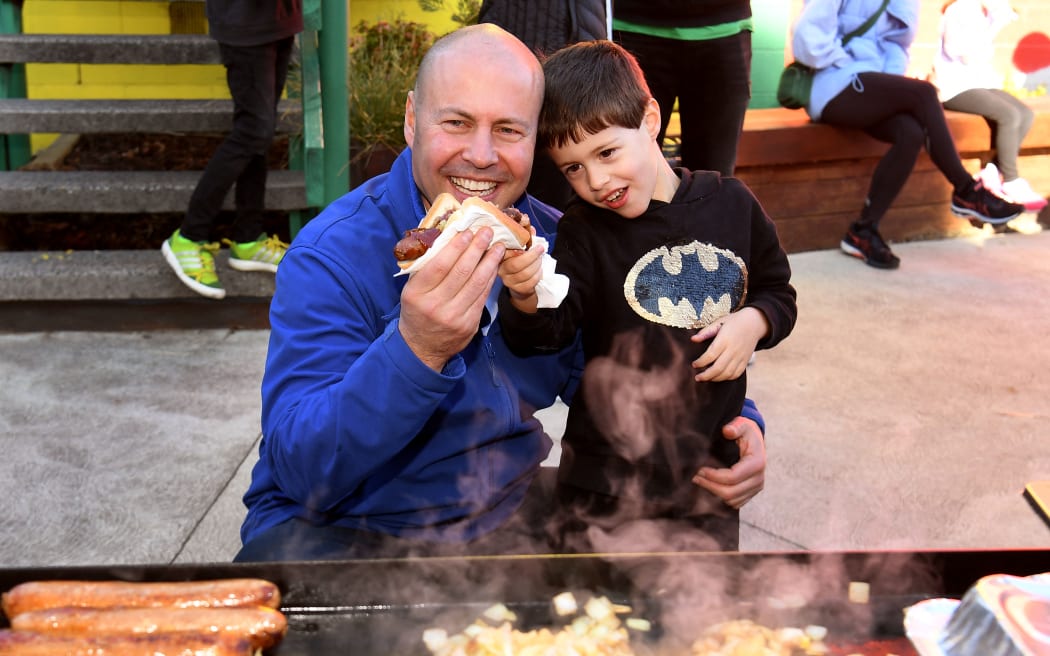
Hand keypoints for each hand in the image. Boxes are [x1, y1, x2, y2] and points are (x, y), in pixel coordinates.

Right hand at [399, 226, 504, 370]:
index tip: (468, 232)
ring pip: (476, 284)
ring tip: (497, 247)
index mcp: (417, 294)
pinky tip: (494, 266)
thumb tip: (447, 238)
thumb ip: (426, 267)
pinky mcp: (469, 325)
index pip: (439, 266)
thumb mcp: (412, 290)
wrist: (421, 347)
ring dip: (490, 262)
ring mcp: (454, 317)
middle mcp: (435, 306)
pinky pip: (482, 297)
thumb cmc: (416, 311)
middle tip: (487, 232)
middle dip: (477, 249)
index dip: (456, 247)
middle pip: (461, 272)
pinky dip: (490, 279)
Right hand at [498, 234, 542, 312]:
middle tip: (540, 249)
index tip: (527, 245)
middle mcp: (500, 269)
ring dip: (536, 265)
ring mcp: (508, 281)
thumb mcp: (522, 248)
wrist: (522, 284)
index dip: (515, 248)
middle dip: (532, 256)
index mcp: (499, 256)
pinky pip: (530, 282)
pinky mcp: (517, 289)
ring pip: (524, 273)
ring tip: (540, 260)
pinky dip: (538, 274)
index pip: (502, 251)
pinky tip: (539, 270)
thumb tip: (531, 228)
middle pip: (515, 264)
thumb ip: (526, 238)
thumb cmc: (521, 261)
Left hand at [691, 307, 767, 381]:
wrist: (754, 323)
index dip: (701, 362)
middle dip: (706, 375)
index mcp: (725, 339)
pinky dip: (726, 378)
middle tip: (697, 377)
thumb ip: (706, 332)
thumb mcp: (719, 322)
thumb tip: (693, 339)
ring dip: (715, 378)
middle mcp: (733, 349)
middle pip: (718, 368)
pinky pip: (736, 374)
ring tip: (706, 378)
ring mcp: (741, 356)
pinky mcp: (745, 361)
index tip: (694, 364)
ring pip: (727, 373)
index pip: (710, 355)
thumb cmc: (734, 322)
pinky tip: (718, 377)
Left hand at [691, 416, 764, 507]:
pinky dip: (720, 497)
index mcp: (757, 463)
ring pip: (732, 501)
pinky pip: (734, 503)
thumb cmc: (745, 432)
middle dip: (710, 486)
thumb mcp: (742, 424)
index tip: (699, 469)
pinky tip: (710, 485)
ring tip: (700, 480)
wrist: (754, 440)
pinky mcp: (751, 493)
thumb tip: (727, 431)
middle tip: (695, 477)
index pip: (733, 477)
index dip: (713, 476)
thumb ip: (735, 426)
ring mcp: (756, 488)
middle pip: (731, 493)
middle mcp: (759, 479)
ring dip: (714, 493)